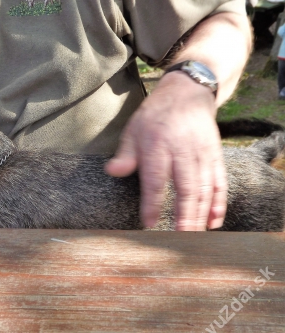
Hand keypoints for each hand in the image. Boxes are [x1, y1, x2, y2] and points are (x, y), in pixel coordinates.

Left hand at [105, 72, 226, 230]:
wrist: (187, 93)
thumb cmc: (154, 116)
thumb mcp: (133, 130)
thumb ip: (125, 154)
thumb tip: (112, 171)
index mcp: (158, 145)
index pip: (155, 179)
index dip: (153, 203)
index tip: (149, 224)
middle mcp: (182, 151)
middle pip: (186, 187)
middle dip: (184, 215)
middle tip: (181, 239)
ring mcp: (202, 154)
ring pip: (205, 188)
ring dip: (201, 214)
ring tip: (195, 237)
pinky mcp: (215, 156)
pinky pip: (220, 182)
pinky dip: (219, 203)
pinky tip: (213, 222)